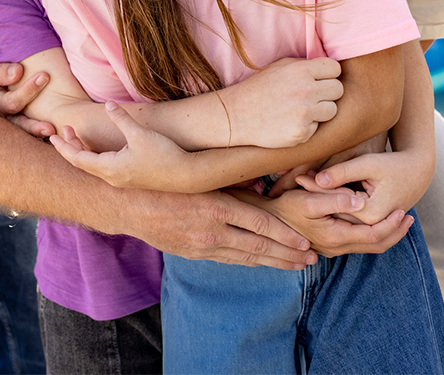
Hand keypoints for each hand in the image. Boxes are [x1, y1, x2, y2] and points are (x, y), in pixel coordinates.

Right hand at [0, 52, 53, 138]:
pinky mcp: (19, 122)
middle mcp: (3, 118)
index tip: (44, 75)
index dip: (28, 90)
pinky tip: (55, 138)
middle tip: (50, 128)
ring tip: (53, 136)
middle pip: (19, 124)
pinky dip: (40, 135)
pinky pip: (30, 130)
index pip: (12, 102)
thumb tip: (18, 71)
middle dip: (34, 127)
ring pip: (25, 132)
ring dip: (39, 135)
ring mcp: (11, 123)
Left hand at [50, 103, 196, 190]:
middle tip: (63, 130)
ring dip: (83, 151)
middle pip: (82, 163)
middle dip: (70, 146)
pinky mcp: (130, 178)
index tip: (50, 135)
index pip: (77, 158)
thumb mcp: (139, 134)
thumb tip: (109, 105)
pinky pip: (104, 167)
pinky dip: (95, 155)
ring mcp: (121, 180)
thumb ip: (121, 119)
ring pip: (93, 166)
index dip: (63, 146)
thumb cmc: (164, 155)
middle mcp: (112, 178)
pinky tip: (99, 146)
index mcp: (110, 168)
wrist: (187, 176)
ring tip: (77, 135)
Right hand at [126, 189, 317, 269]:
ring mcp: (203, 246)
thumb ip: (231, 186)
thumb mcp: (202, 177)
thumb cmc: (168, 181)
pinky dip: (251, 262)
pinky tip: (265, 263)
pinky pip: (229, 260)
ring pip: (247, 258)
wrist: (130, 204)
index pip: (260, 225)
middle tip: (312, 259)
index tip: (305, 242)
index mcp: (216, 207)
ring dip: (275, 262)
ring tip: (297, 266)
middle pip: (259, 247)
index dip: (286, 236)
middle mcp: (212, 230)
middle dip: (288, 254)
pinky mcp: (195, 254)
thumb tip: (263, 188)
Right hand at [221, 57, 343, 148]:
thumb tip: (331, 67)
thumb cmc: (259, 89)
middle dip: (328, 93)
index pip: (335, 69)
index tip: (319, 80)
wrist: (236, 115)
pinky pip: (318, 127)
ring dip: (321, 111)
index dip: (328, 75)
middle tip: (312, 97)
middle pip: (338, 89)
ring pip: (332, 110)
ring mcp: (304, 113)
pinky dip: (308, 126)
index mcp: (301, 70)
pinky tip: (291, 122)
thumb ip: (305, 65)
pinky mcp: (301, 133)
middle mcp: (305, 90)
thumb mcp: (280, 67)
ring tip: (302, 110)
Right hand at [232, 187, 411, 257]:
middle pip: (375, 246)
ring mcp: (331, 248)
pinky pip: (359, 244)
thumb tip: (361, 201)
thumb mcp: (307, 198)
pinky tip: (377, 220)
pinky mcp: (328, 244)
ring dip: (386, 234)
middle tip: (411, 218)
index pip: (373, 236)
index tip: (405, 211)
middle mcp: (334, 248)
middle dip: (395, 232)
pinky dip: (374, 234)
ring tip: (400, 219)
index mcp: (334, 237)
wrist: (263, 220)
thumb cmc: (283, 205)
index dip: (391, 225)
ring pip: (368, 247)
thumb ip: (335, 199)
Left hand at [298, 144, 435, 226]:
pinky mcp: (368, 225)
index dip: (316, 189)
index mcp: (369, 214)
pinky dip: (333, 208)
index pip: (335, 203)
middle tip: (295, 182)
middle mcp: (369, 226)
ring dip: (323, 204)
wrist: (418, 173)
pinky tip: (319, 194)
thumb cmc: (394, 165)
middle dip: (315, 198)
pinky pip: (346, 219)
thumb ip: (341, 173)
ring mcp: (369, 228)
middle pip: (335, 214)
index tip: (298, 177)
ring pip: (339, 218)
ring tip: (304, 186)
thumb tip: (314, 178)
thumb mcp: (367, 164)